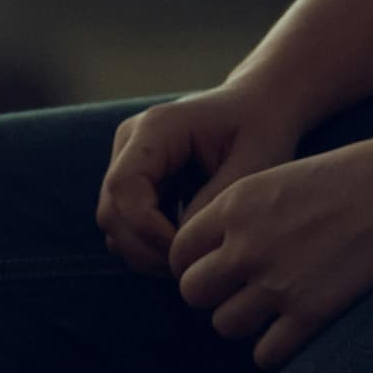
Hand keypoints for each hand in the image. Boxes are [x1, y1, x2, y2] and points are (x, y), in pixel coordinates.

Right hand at [97, 80, 317, 276]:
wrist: (259, 105)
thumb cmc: (261, 129)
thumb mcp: (251, 164)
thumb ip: (213, 202)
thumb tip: (180, 244)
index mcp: (155, 129)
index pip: (124, 189)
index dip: (147, 231)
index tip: (186, 252)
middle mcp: (131, 141)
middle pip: (111, 211)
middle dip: (145, 249)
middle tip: (190, 267)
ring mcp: (128, 160)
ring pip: (113, 223)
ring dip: (145, 251)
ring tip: (190, 259)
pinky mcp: (135, 178)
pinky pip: (126, 223)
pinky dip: (148, 244)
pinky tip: (186, 246)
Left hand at [168, 134, 372, 370]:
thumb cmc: (344, 177)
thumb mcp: (276, 180)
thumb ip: (236, 217)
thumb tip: (208, 260)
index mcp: (235, 205)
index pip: (179, 254)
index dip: (195, 266)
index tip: (220, 268)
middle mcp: (247, 245)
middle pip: (193, 294)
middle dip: (214, 296)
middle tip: (244, 290)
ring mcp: (277, 282)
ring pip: (225, 327)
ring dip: (246, 322)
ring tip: (275, 306)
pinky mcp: (311, 314)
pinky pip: (264, 354)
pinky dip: (275, 347)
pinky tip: (295, 327)